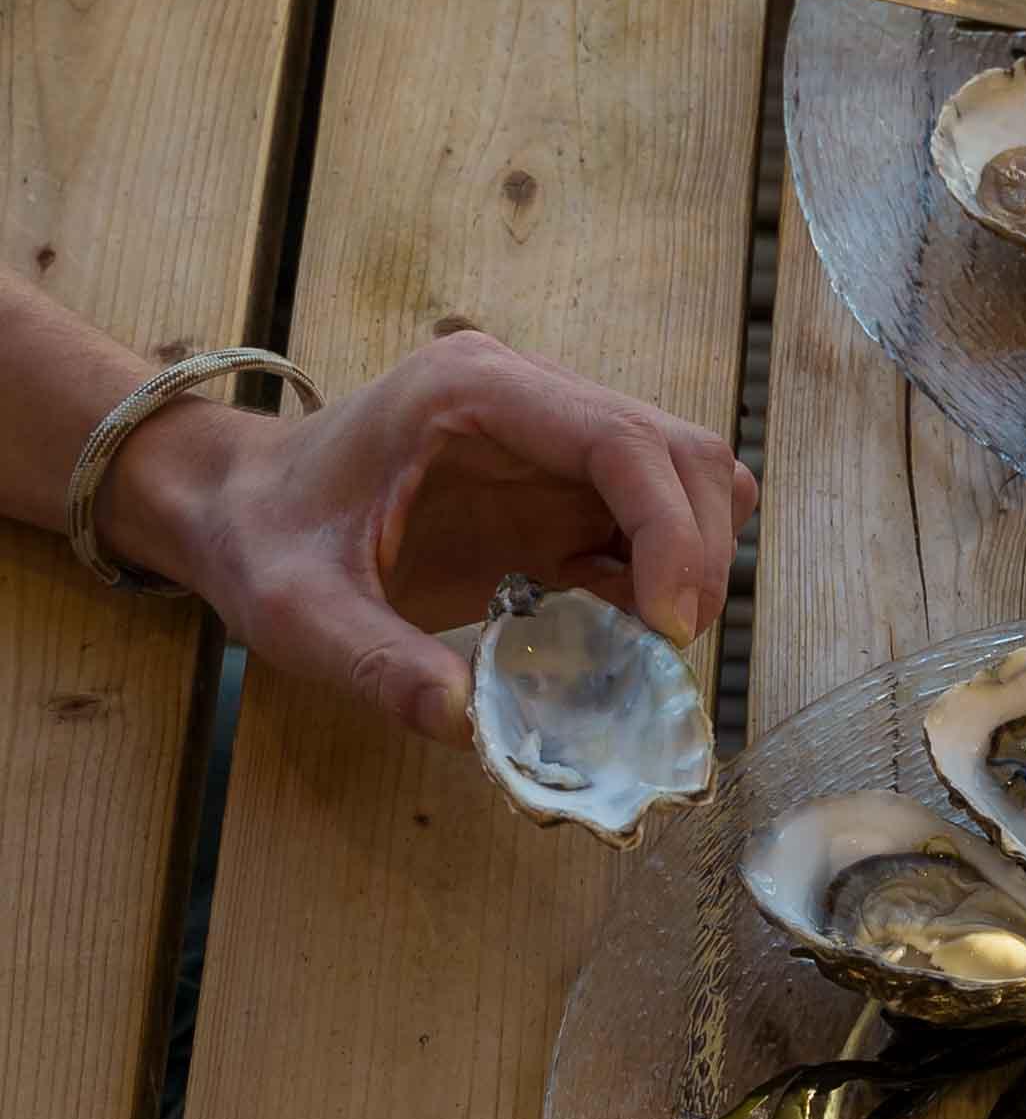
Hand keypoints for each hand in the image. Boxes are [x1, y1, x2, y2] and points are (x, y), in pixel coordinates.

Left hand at [106, 328, 754, 744]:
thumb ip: (376, 664)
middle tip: (666, 647)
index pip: (621, 440)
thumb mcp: (297, 612)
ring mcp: (549, 440)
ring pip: (683, 478)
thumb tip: (469, 724)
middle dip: (695, 552)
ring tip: (647, 637)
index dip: (669, 530)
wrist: (237, 508)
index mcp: (473, 393)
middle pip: (678, 452)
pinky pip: (651, 518)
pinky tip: (619, 627)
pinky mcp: (556, 488)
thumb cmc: (260, 540)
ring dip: (691, 560)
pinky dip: (662, 574)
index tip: (669, 626)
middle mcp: (528, 397)